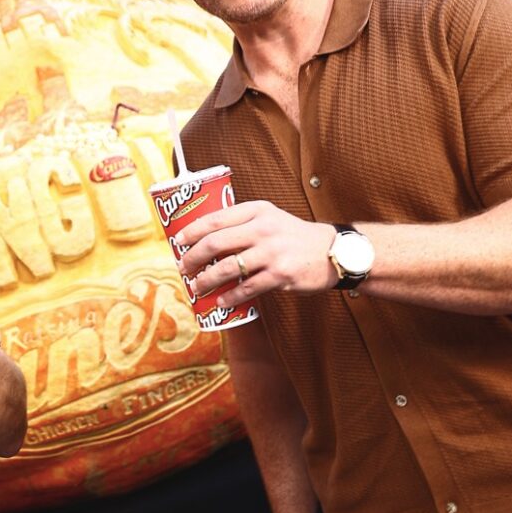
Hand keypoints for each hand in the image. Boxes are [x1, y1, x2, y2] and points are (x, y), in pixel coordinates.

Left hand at [175, 201, 335, 305]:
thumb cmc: (294, 237)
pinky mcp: (280, 275)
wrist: (333, 251)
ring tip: (197, 287)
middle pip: (214, 243)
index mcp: (257, 210)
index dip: (192, 231)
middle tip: (182, 268)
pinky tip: (221, 302)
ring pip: (226, 268)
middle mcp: (263, 228)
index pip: (215, 218)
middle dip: (192, 258)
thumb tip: (206, 239)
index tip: (178, 242)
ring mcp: (272, 252)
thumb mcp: (271, 219)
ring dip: (206, 280)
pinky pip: (246, 288)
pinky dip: (229, 297)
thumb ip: (243, 224)